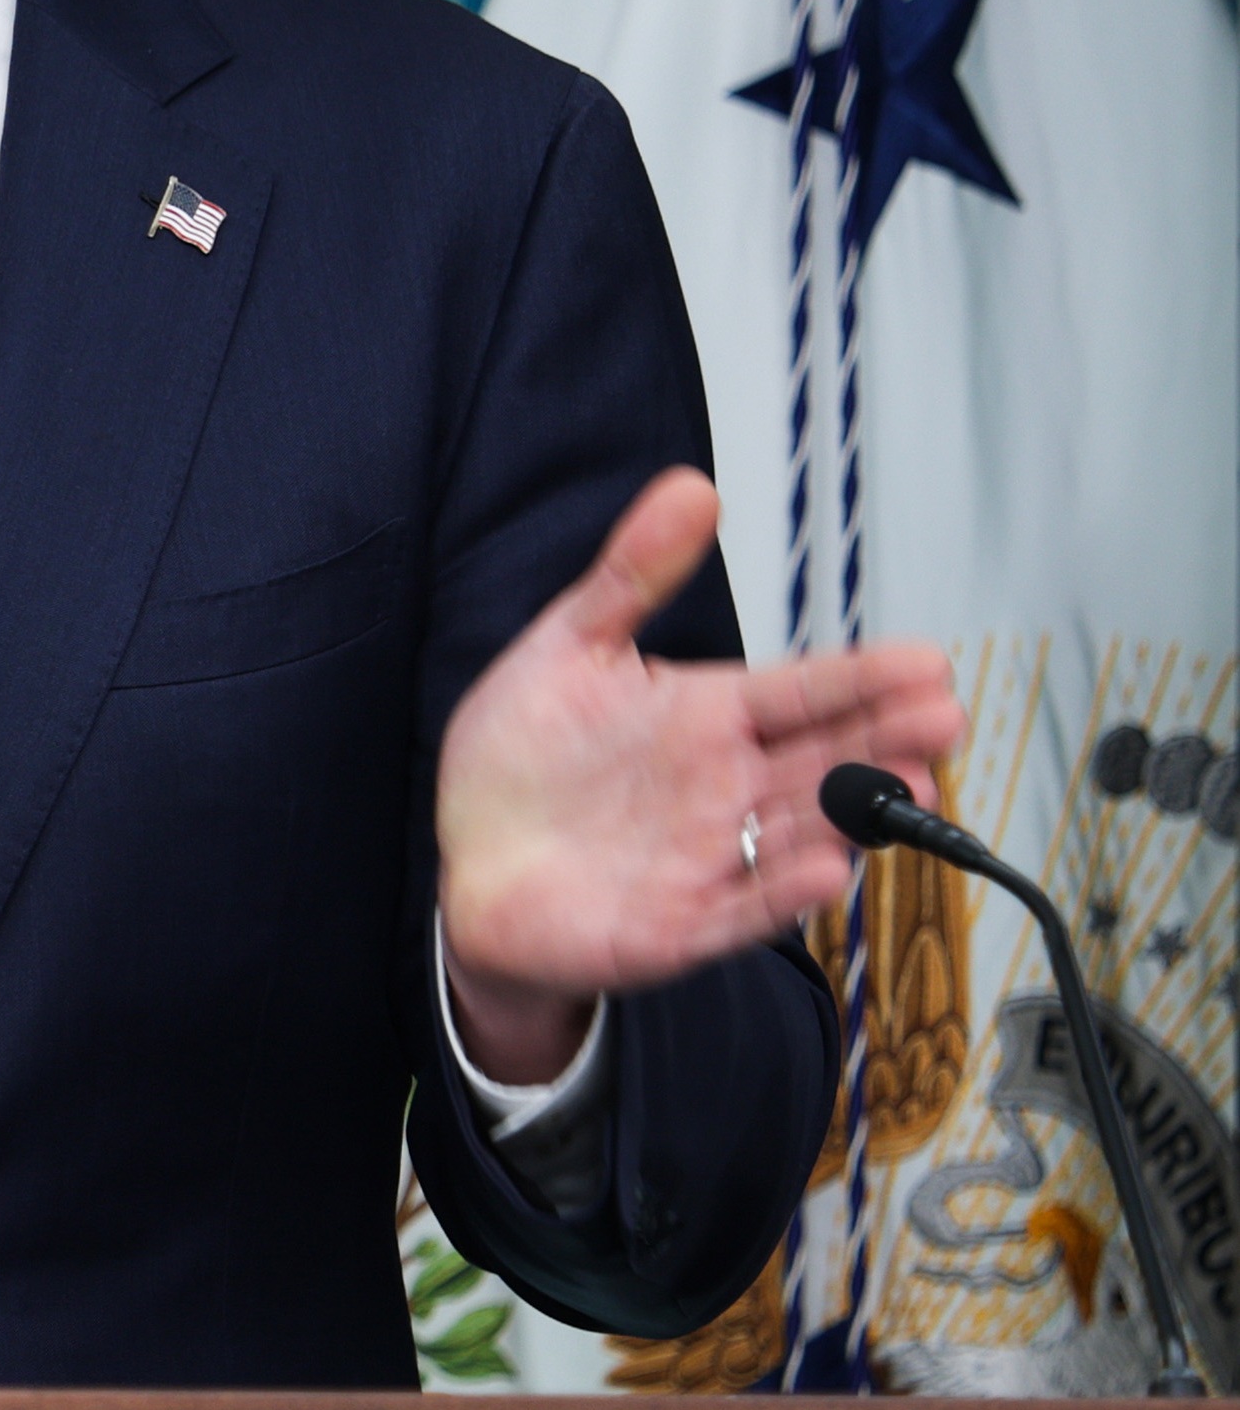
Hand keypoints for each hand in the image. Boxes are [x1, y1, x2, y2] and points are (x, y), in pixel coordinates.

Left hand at [434, 465, 963, 1074]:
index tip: (927, 663)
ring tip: (906, 785)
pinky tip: (822, 869)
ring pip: (802, 832)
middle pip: (825, 758)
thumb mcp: (566, 648)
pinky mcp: (677, 922)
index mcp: (709, 716)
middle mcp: (726, 785)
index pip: (804, 689)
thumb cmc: (521, 759)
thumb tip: (689, 487)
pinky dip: (779, 892)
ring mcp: (710, 855)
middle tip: (941, 718)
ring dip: (852, 813)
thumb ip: (630, 575)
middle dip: (886, 739)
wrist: (467, 856)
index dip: (864, 678)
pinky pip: (740, 908)